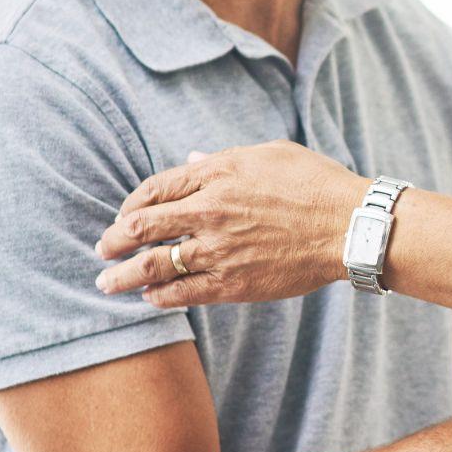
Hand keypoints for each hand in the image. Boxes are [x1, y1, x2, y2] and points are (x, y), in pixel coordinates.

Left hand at [94, 141, 364, 306]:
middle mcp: (208, 211)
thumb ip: (223, 159)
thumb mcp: (270, 153)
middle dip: (114, 241)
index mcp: (216, 174)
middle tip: (101, 250)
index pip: (153, 190)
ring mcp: (218, 250)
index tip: (124, 216)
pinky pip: (182, 293)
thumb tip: (192, 160)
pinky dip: (159, 296)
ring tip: (106, 283)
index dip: (131, 205)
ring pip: (152, 266)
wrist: (349, 227)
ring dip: (122, 276)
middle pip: (142, 228)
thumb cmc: (316, 184)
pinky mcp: (233, 284)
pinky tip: (150, 297)